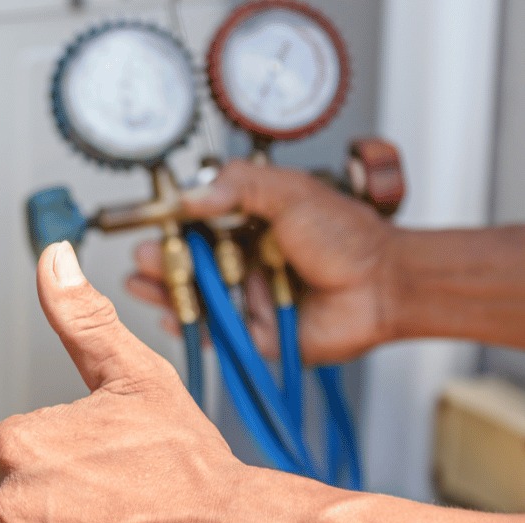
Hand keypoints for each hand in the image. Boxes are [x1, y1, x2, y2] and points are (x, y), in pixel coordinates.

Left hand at [0, 242, 256, 522]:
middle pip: (0, 508)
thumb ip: (80, 318)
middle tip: (103, 502)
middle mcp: (10, 507)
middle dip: (41, 506)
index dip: (34, 462)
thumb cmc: (188, 463)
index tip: (76, 467)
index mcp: (15, 447)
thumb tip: (53, 259)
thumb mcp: (134, 376)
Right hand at [127, 160, 400, 363]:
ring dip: (164, 291)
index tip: (150, 224)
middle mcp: (244, 262)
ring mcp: (246, 298)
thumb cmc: (347, 237)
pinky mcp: (253, 334)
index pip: (198, 225)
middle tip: (141, 257)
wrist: (384, 285)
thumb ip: (240, 186)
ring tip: (140, 282)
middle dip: (159, 261)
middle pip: (188, 264)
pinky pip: (213, 333)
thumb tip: (189, 196)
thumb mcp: (290, 192)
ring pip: (195, 298)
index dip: (171, 226)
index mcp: (250, 226)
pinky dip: (188, 327)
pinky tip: (168, 314)